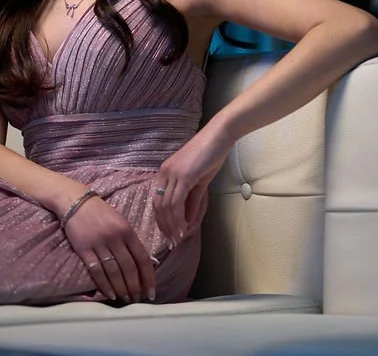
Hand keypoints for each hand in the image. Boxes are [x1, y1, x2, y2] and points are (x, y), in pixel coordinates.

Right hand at [61, 193, 155, 302]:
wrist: (76, 202)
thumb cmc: (101, 213)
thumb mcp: (121, 222)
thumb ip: (131, 241)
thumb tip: (144, 263)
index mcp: (127, 230)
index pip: (142, 258)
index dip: (148, 278)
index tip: (151, 292)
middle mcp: (115, 238)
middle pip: (129, 268)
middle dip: (135, 287)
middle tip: (137, 299)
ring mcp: (99, 244)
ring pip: (113, 272)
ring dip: (121, 288)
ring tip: (126, 299)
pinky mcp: (84, 249)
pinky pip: (96, 271)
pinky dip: (104, 285)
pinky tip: (110, 294)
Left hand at [153, 126, 233, 244]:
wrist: (220, 136)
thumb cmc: (211, 154)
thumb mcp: (200, 180)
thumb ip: (192, 199)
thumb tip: (188, 220)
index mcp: (165, 172)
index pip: (157, 201)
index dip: (162, 220)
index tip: (170, 233)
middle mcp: (164, 173)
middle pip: (159, 206)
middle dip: (165, 226)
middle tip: (173, 241)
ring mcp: (172, 173)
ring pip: (167, 206)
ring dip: (172, 225)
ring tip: (179, 238)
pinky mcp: (183, 175)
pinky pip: (177, 202)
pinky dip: (179, 218)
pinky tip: (185, 227)